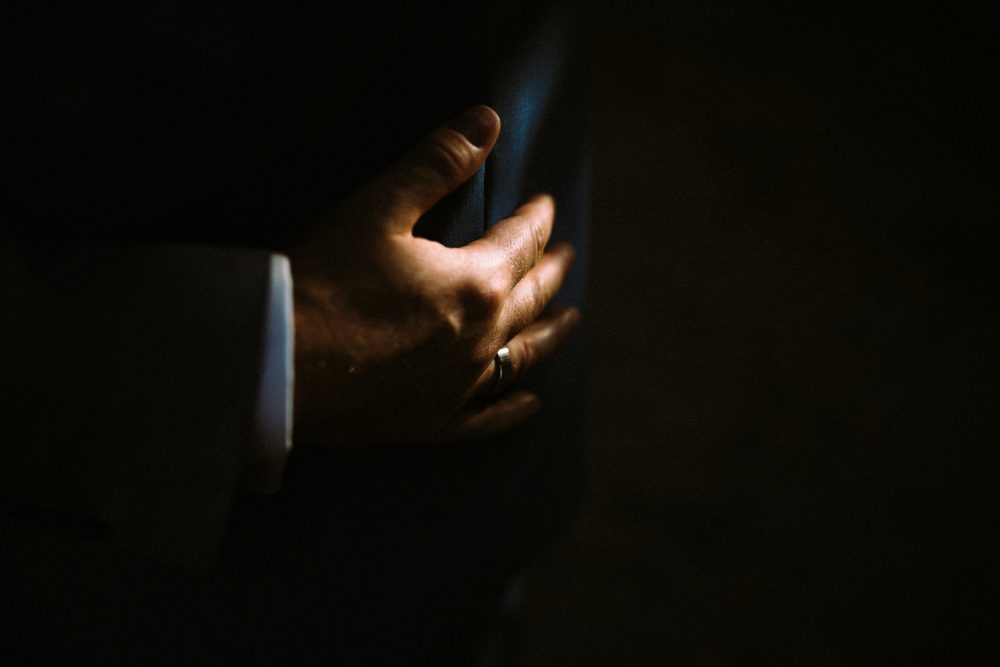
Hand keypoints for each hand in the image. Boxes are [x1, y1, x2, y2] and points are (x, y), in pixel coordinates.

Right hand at [288, 106, 579, 446]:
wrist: (276, 365)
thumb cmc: (323, 280)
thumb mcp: (378, 208)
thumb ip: (437, 163)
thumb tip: (487, 121)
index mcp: (477, 282)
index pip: (522, 241)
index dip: (536, 218)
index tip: (545, 205)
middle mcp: (481, 338)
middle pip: (532, 298)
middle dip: (552, 270)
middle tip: (566, 255)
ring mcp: (460, 385)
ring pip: (522, 356)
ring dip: (549, 334)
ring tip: (569, 320)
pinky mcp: (432, 422)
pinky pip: (487, 418)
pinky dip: (513, 409)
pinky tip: (530, 403)